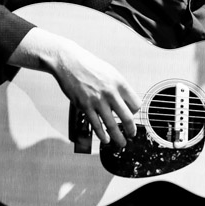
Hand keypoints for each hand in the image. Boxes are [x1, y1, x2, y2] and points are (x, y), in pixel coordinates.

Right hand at [10, 27, 141, 146]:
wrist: (69, 62)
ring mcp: (97, 101)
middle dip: (131, 130)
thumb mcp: (110, 72)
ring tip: (121, 143)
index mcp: (120, 83)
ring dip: (118, 138)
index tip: (132, 115)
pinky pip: (96, 125)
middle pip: (127, 118)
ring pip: (112, 125)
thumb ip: (119, 87)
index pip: (136, 104)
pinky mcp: (85, 106)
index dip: (135, 112)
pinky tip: (105, 139)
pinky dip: (102, 135)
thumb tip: (126, 102)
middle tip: (132, 135)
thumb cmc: (89, 66)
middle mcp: (111, 92)